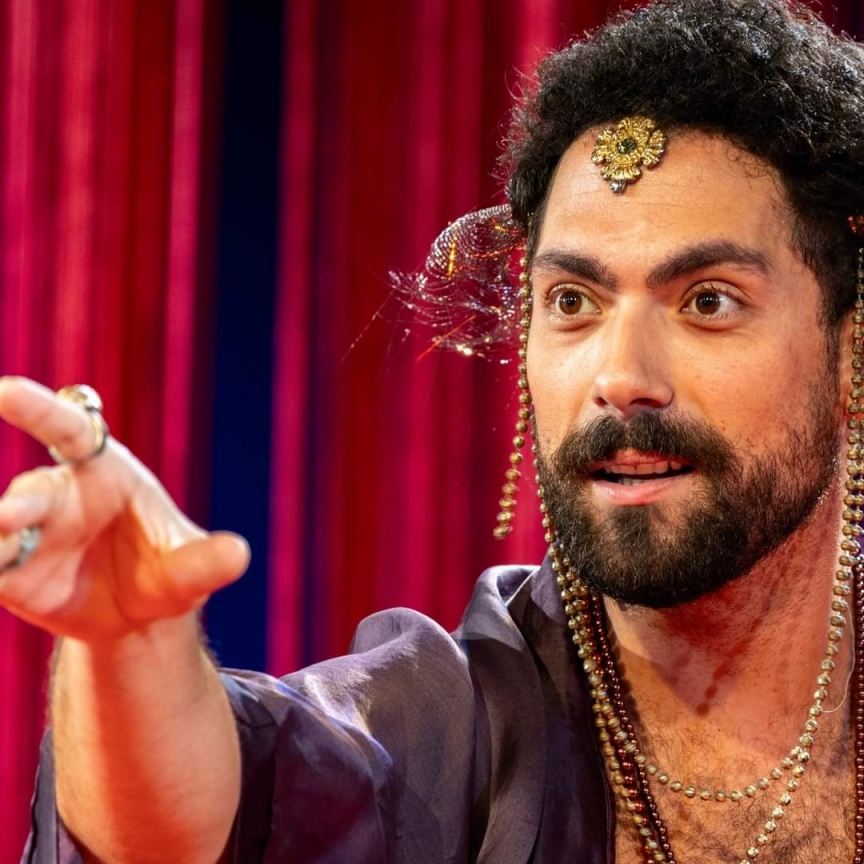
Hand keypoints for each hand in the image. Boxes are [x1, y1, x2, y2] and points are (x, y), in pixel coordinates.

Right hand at [0, 376, 248, 640]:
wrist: (136, 617)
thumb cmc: (165, 572)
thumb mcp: (188, 571)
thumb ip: (204, 562)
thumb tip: (240, 554)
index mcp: (104, 472)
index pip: (70, 430)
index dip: (39, 409)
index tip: (4, 390)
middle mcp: (59, 496)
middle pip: (34, 489)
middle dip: (21, 502)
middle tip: (14, 514)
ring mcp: (29, 534)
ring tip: (1, 548)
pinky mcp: (7, 575)